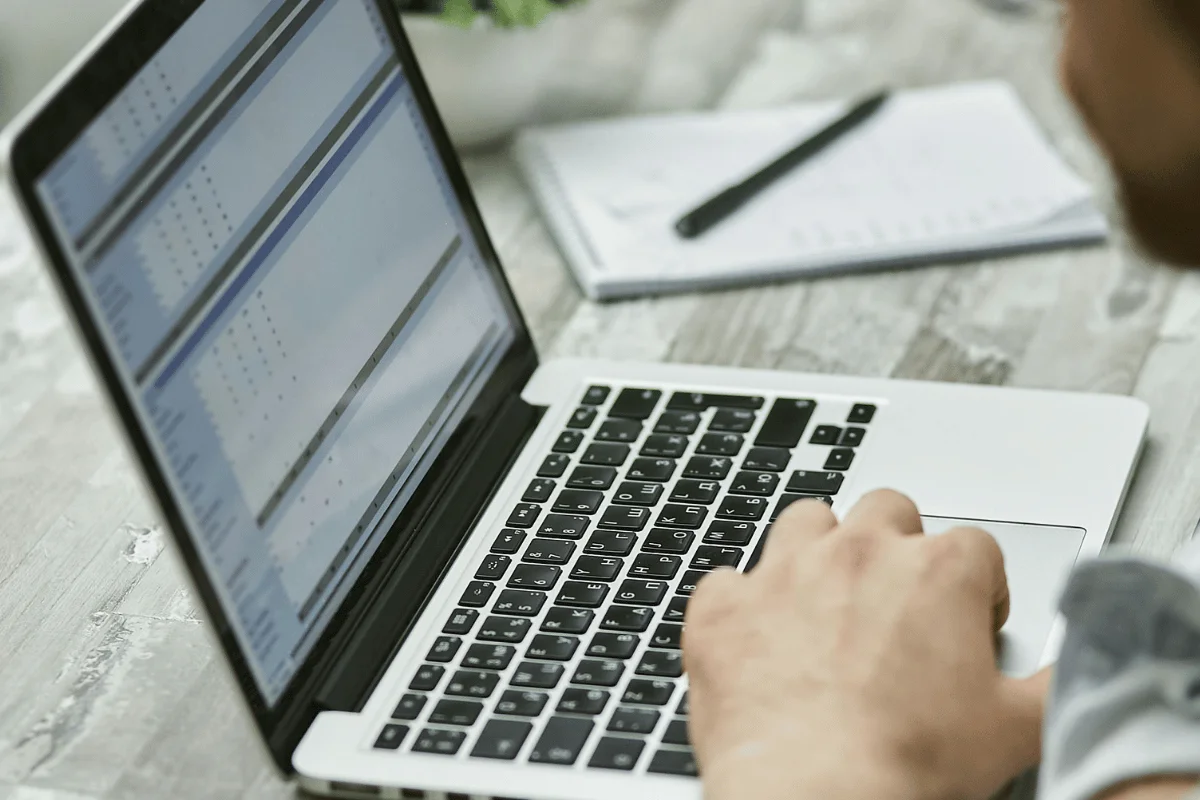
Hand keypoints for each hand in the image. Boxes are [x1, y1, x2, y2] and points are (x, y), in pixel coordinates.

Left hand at [683, 490, 1050, 799]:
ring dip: (817, 553)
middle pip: (886, 511)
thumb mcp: (1018, 728)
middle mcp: (858, 552)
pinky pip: (727, 581)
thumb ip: (1059, 683)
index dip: (975, 591)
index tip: (966, 626)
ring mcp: (783, 571)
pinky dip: (742, 606)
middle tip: (894, 607)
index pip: (974, 549)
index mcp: (937, 571)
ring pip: (805, 522)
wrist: (813, 794)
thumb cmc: (908, 761)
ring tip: (824, 607)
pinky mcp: (723, 606)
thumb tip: (1081, 670)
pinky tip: (758, 643)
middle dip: (895, 549)